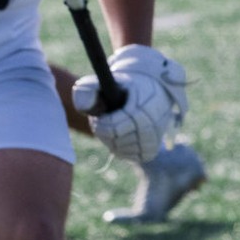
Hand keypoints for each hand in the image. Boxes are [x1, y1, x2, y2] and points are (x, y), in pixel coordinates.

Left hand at [72, 44, 188, 162]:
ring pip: (120, 150)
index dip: (100, 124)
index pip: (112, 130)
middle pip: (114, 141)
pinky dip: (121, 148)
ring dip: (112, 140)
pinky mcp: (151, 150)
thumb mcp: (106, 82)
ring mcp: (152, 140)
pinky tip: (123, 135)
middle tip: (109, 119)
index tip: (101, 115)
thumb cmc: (124, 87)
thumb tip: (86, 106)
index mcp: (141, 109)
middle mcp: (151, 127)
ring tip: (117, 125)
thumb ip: (89, 90)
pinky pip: (128, 156)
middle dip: (105, 132)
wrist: (153, 91)